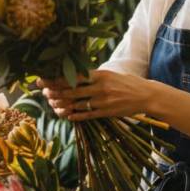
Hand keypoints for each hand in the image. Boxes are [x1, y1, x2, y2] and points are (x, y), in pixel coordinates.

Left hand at [40, 70, 156, 120]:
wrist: (146, 95)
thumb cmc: (127, 83)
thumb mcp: (110, 75)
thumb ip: (94, 76)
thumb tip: (75, 75)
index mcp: (100, 75)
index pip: (74, 76)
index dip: (58, 78)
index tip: (45, 78)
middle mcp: (100, 87)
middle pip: (72, 90)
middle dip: (55, 91)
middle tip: (43, 92)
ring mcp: (103, 101)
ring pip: (77, 104)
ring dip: (63, 105)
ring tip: (52, 104)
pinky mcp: (107, 112)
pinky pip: (87, 115)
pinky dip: (76, 116)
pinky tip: (67, 115)